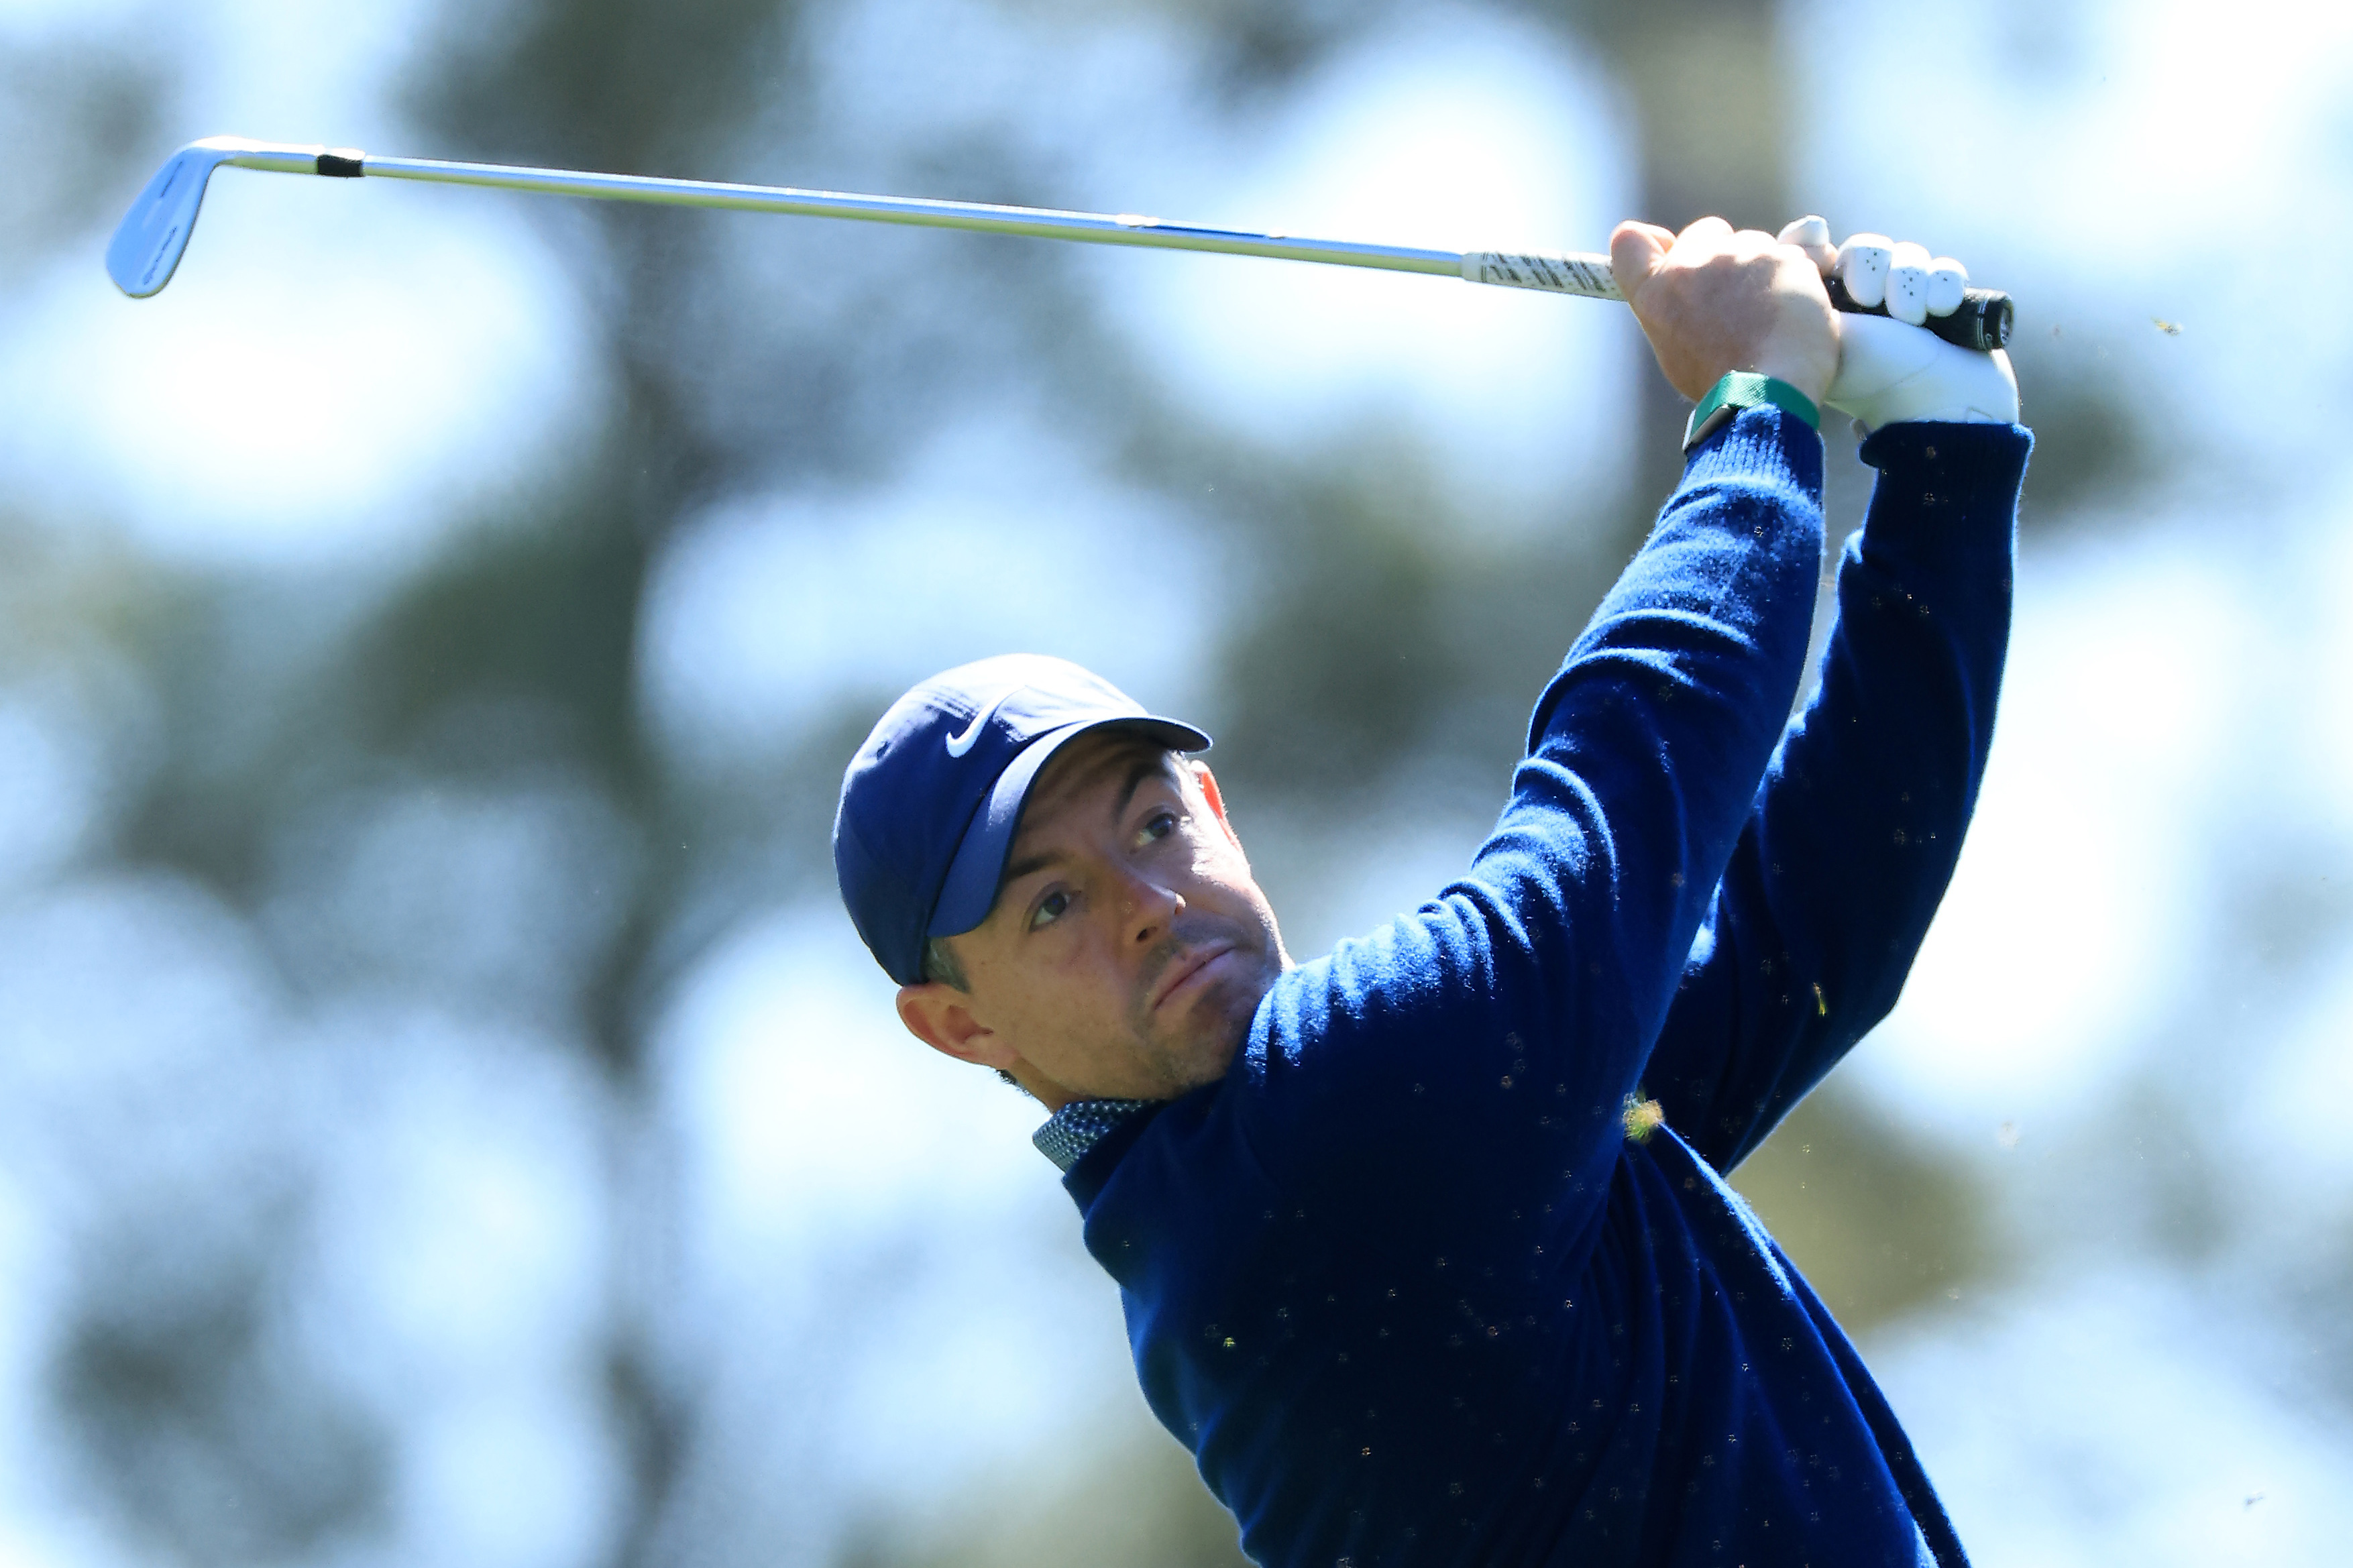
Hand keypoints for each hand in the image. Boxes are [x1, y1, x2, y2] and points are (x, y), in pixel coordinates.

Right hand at [1610, 216, 1838, 407]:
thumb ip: (1674, 306)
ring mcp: (1736, 256)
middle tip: (1735, 294)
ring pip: (1754, 243)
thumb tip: (1691, 290)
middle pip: (1706, 233)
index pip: (1629, 242)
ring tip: (1771, 314)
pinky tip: (1797, 312)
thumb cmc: (1720, 382)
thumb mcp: (1676, 347)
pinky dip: (1797, 280)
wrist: (1765, 395)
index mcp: (1655, 292)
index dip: (1650, 241)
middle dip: (1721, 253)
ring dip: (1762, 268)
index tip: (1667, 248)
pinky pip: (1792, 257)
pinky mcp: (1780, 258)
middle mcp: (1689, 266)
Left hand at [1776, 217, 2019, 429]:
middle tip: (1868, 300)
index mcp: (1829, 311)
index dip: (1814, 242)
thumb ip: (1802, 298)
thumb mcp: (1825, 336)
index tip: (1818, 238)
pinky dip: (1944, 287)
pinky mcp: (1949, 306)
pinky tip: (1940, 313)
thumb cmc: (1874, 379)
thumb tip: (1789, 251)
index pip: (1818, 255)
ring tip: (1911, 320)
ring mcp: (1911, 304)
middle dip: (1870, 268)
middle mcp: (1867, 305)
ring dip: (1908, 282)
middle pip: (1865, 249)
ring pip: (1908, 255)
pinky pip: (1945, 270)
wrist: (1937, 407)